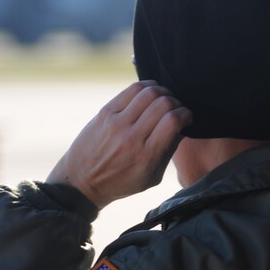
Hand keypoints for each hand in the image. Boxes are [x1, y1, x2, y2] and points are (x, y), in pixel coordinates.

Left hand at [46, 81, 191, 209]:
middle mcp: (132, 137)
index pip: (173, 121)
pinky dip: (146, 87)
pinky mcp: (105, 112)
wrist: (83, 181)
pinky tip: (150, 93)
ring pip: (148, 92)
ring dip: (163, 92)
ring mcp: (117, 123)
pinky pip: (131, 90)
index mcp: (146, 156)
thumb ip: (169, 151)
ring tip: (164, 99)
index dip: (185, 114)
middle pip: (163, 104)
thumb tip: (182, 126)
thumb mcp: (152, 177)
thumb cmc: (121, 182)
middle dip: (176, 103)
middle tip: (176, 109)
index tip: (187, 117)